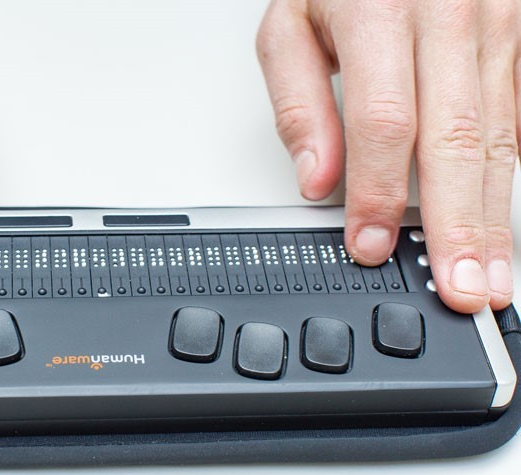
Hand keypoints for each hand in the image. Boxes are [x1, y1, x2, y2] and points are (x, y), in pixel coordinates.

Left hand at [257, 0, 517, 313]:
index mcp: (378, 9)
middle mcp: (449, 11)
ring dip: (495, 211)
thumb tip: (316, 181)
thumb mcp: (290, 26)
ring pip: (501, 131)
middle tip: (460, 288)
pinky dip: (516, 165)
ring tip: (492, 270)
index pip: (382, 121)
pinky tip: (507, 215)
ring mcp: (500, 17)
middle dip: (459, 224)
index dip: (379, 191)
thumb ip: (299, 103)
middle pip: (456, 137)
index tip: (372, 245)